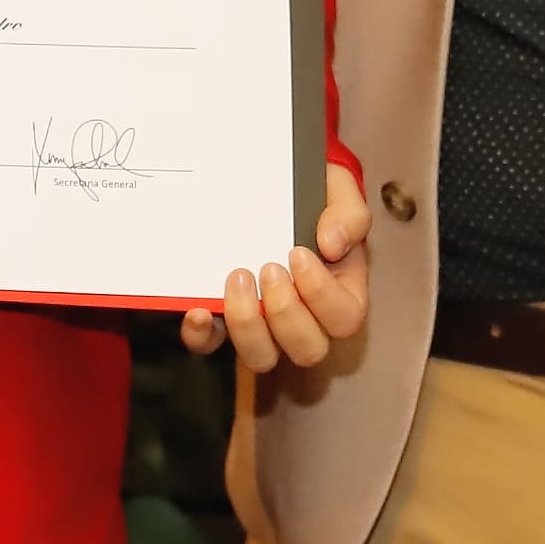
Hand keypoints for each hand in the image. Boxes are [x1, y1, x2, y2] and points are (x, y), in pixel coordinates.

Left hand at [182, 162, 369, 372]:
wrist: (276, 186)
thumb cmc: (315, 199)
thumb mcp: (339, 194)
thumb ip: (347, 215)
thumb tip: (331, 245)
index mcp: (340, 295)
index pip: (344, 318)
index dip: (321, 294)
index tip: (297, 253)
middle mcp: (305, 321)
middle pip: (307, 349)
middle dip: (284, 311)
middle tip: (267, 268)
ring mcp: (265, 326)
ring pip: (261, 356)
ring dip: (248, 323)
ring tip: (237, 278)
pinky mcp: (225, 322)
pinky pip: (212, 345)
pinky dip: (202, 335)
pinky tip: (197, 311)